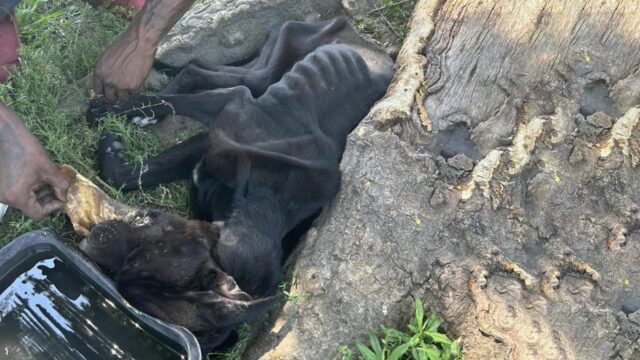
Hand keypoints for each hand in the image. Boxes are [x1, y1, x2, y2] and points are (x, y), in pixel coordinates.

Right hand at [0, 105, 68, 219]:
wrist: (7, 134)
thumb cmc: (28, 150)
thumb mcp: (49, 169)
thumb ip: (60, 186)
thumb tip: (66, 197)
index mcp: (17, 197)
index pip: (38, 214)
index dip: (53, 207)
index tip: (62, 196)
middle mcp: (6, 198)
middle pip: (31, 207)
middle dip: (48, 199)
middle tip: (59, 188)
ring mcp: (3, 191)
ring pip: (26, 199)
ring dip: (41, 193)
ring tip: (51, 180)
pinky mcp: (3, 184)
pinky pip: (20, 192)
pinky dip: (32, 187)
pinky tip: (40, 177)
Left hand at [92, 0, 194, 101]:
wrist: (139, 43)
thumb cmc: (124, 47)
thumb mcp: (107, 59)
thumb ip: (105, 72)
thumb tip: (106, 83)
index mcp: (99, 73)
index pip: (98, 90)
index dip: (105, 90)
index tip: (110, 90)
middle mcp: (108, 81)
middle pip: (110, 97)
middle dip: (116, 94)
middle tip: (122, 89)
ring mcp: (120, 86)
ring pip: (123, 98)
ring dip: (127, 93)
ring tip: (132, 82)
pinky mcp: (133, 87)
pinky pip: (134, 93)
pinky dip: (137, 88)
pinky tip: (138, 77)